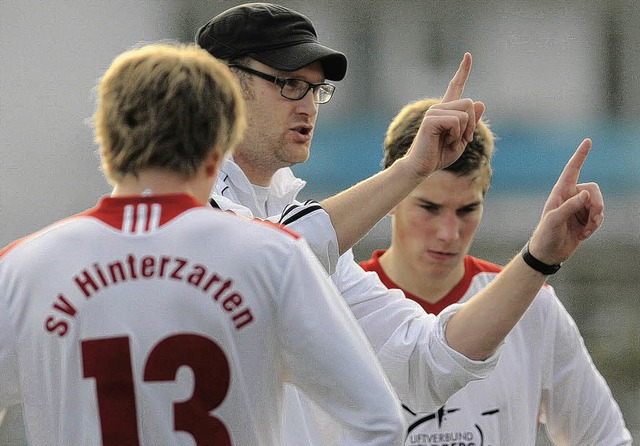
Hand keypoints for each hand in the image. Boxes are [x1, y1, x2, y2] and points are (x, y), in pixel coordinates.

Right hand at [402, 52, 485, 176]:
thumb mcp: (462, 139)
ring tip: (450, 142)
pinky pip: (456, 122)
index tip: (468, 55)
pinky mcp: (431, 120)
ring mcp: (434, 112)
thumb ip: (471, 122)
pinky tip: (446, 142)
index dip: (463, 71)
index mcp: (446, 110)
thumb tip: (479, 102)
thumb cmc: (440, 155)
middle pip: (469, 103)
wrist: (422, 167)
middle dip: (472, 124)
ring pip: (465, 113)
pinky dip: (456, 135)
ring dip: (463, 132)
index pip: (456, 86)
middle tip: (462, 140)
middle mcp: (439, 107)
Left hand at [528, 138, 603, 264]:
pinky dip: (595, 225)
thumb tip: (586, 194)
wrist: (548, 253)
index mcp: (560, 192)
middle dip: (597, 203)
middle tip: (594, 217)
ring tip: (586, 229)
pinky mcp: (585, 219)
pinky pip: (599, 216)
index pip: (572, 170)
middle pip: (594, 189)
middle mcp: (570, 196)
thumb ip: (569, 206)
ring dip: (596, 217)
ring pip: (599, 204)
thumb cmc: (546, 234)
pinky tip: (584, 235)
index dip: (580, 156)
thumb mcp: (554, 220)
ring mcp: (579, 208)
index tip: (588, 141)